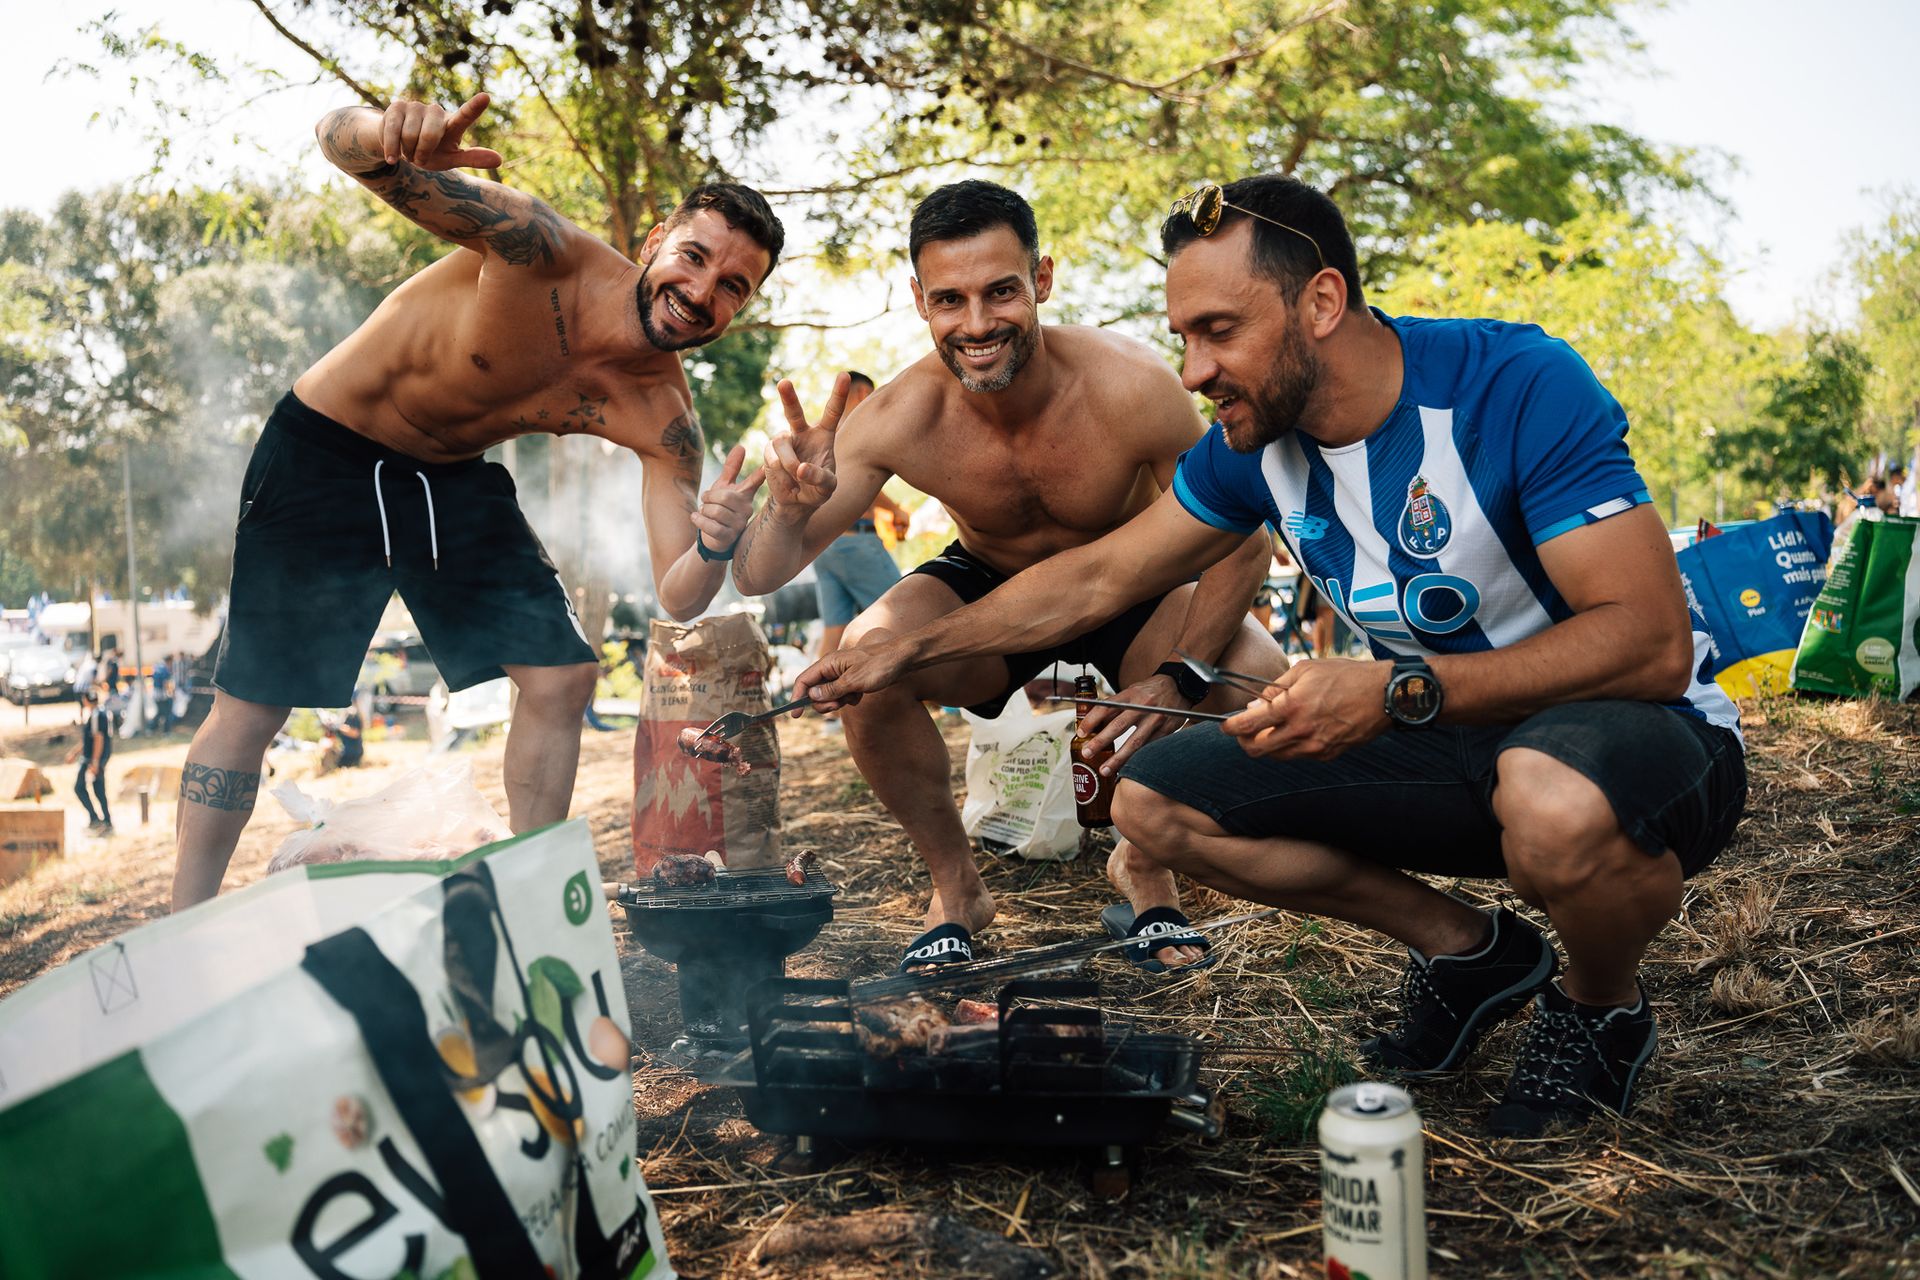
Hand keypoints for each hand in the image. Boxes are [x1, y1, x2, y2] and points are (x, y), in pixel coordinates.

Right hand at [380, 94, 503, 169]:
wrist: (399, 148)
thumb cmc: (431, 153)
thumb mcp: (451, 159)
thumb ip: (472, 158)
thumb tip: (499, 160)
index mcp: (453, 124)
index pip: (465, 116)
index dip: (474, 107)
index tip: (486, 97)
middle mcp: (436, 111)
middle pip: (430, 135)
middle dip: (423, 152)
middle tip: (421, 156)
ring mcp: (415, 106)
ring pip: (409, 135)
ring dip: (408, 151)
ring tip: (409, 149)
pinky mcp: (396, 107)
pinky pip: (392, 132)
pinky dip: (392, 149)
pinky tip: (393, 156)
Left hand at [693, 445, 766, 554]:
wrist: (712, 536)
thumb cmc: (719, 507)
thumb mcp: (724, 486)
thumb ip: (732, 468)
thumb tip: (741, 446)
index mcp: (746, 494)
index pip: (756, 481)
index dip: (760, 474)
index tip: (767, 466)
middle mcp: (747, 509)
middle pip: (725, 496)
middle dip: (709, 497)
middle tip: (705, 500)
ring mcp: (739, 524)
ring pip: (717, 511)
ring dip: (704, 510)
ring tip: (704, 511)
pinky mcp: (729, 537)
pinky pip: (712, 526)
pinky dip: (700, 520)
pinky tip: (695, 517)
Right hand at [763, 374, 847, 518]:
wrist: (796, 501)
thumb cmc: (817, 489)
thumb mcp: (827, 488)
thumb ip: (820, 478)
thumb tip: (801, 468)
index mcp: (824, 435)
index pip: (832, 411)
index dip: (838, 394)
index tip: (845, 374)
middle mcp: (802, 432)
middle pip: (794, 412)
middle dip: (788, 397)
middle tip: (784, 382)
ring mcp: (784, 440)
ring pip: (782, 445)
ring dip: (790, 464)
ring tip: (796, 478)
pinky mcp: (769, 451)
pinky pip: (773, 459)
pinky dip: (781, 474)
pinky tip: (786, 480)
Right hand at [792, 636, 912, 712]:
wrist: (902, 659)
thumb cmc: (879, 666)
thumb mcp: (854, 681)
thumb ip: (831, 690)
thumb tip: (811, 695)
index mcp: (828, 663)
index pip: (804, 680)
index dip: (797, 697)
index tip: (795, 715)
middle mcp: (832, 668)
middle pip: (815, 691)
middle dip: (825, 703)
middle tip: (839, 704)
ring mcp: (842, 674)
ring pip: (830, 695)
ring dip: (839, 701)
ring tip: (855, 696)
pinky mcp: (852, 680)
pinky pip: (843, 695)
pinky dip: (850, 699)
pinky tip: (862, 694)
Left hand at [1075, 674, 1191, 776]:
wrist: (1180, 686)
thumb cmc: (1150, 691)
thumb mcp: (1131, 692)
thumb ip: (1115, 707)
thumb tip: (1093, 724)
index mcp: (1130, 695)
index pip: (1106, 707)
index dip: (1092, 720)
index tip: (1081, 732)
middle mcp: (1142, 706)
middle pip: (1118, 726)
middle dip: (1101, 742)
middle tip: (1087, 753)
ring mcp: (1156, 719)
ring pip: (1135, 742)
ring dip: (1119, 758)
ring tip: (1105, 769)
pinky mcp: (1167, 731)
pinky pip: (1150, 748)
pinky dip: (1138, 760)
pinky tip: (1128, 769)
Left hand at [1223, 658, 1392, 758]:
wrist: (1383, 695)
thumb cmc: (1346, 676)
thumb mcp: (1305, 670)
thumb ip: (1276, 689)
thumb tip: (1254, 705)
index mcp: (1292, 707)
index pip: (1248, 725)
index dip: (1230, 727)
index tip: (1225, 725)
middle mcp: (1300, 731)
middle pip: (1257, 750)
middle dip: (1244, 741)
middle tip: (1244, 731)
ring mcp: (1314, 747)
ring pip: (1276, 756)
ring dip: (1267, 745)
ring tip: (1270, 728)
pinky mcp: (1327, 755)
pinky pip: (1298, 756)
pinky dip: (1289, 746)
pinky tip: (1294, 731)